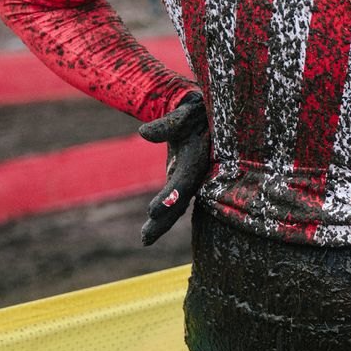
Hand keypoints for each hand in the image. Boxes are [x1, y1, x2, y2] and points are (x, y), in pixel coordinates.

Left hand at [139, 92, 209, 245]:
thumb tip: (144, 132)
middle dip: (164, 221)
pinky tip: (153, 226)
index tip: (152, 211)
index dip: (170, 197)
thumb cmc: (196, 110)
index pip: (183, 182)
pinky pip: (176, 199)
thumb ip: (167, 123)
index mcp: (199, 158)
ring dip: (162, 222)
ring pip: (178, 204)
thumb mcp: (185, 112)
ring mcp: (192, 178)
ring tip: (145, 239)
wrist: (206, 113)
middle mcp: (197, 173)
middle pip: (180, 201)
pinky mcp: (186, 178)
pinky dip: (166, 211)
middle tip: (145, 239)